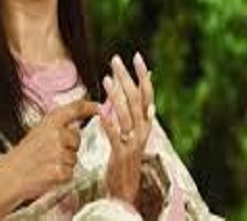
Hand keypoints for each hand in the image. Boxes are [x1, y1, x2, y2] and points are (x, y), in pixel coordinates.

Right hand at [1, 99, 97, 206]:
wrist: (9, 177)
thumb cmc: (23, 156)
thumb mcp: (38, 132)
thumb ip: (57, 127)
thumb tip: (76, 125)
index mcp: (49, 122)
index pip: (75, 108)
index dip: (89, 106)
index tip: (99, 107)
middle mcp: (55, 134)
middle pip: (77, 139)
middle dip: (69, 148)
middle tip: (50, 154)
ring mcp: (57, 152)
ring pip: (74, 158)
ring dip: (64, 164)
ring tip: (46, 165)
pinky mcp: (59, 171)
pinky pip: (70, 173)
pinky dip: (62, 177)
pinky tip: (48, 174)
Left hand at [99, 52, 154, 205]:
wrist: (125, 191)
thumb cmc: (127, 157)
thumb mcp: (135, 132)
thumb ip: (135, 109)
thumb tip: (142, 82)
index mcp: (146, 123)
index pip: (147, 94)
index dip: (142, 75)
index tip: (136, 56)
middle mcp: (143, 130)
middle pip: (136, 99)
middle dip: (126, 78)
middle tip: (115, 60)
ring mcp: (133, 142)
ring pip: (126, 114)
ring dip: (116, 95)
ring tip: (106, 79)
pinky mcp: (121, 154)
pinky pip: (115, 135)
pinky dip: (109, 122)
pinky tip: (100, 110)